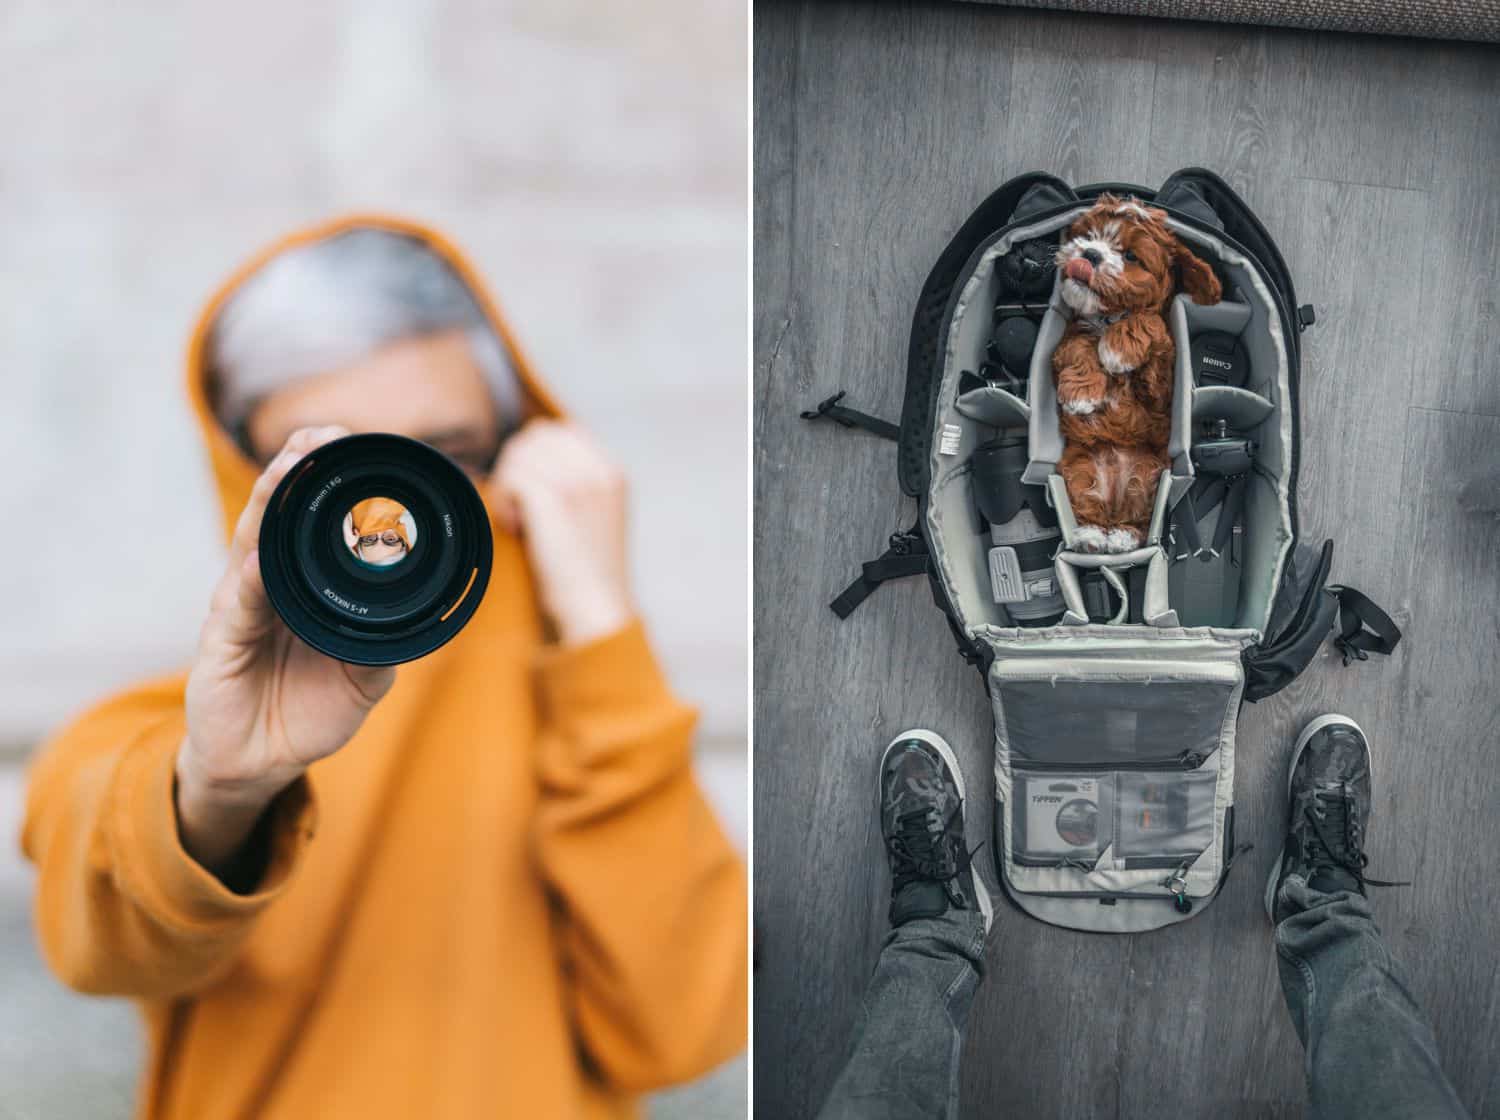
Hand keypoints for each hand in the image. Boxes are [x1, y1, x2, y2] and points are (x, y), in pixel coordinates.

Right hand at [177, 426, 396, 872]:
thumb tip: (427, 616)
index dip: (326, 481)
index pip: (313, 520)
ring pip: (254, 544)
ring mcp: (242, 608)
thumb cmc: (309, 712)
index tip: (348, 440)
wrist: (261, 764)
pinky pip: (240, 604)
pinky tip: (261, 556)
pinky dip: (252, 578)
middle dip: (295, 470)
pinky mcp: (222, 642)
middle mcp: (269, 585)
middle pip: (279, 515)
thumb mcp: (363, 677)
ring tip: (287, 465)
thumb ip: (387, 645)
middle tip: (319, 432)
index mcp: (303, 585)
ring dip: (269, 503)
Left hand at [490, 420, 632, 645]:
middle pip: (535, 437)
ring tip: (520, 521)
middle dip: (517, 467)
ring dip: (508, 485)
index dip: (534, 455)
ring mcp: (580, 481)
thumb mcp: (594, 516)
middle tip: (521, 508)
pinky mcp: (556, 498)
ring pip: (519, 455)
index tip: (533, 493)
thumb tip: (527, 454)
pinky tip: (515, 528)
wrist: (595, 608)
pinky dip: (504, 501)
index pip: (560, 430)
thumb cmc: (586, 572)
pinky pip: (511, 477)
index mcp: (613, 471)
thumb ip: (575, 482)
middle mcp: (600, 469)